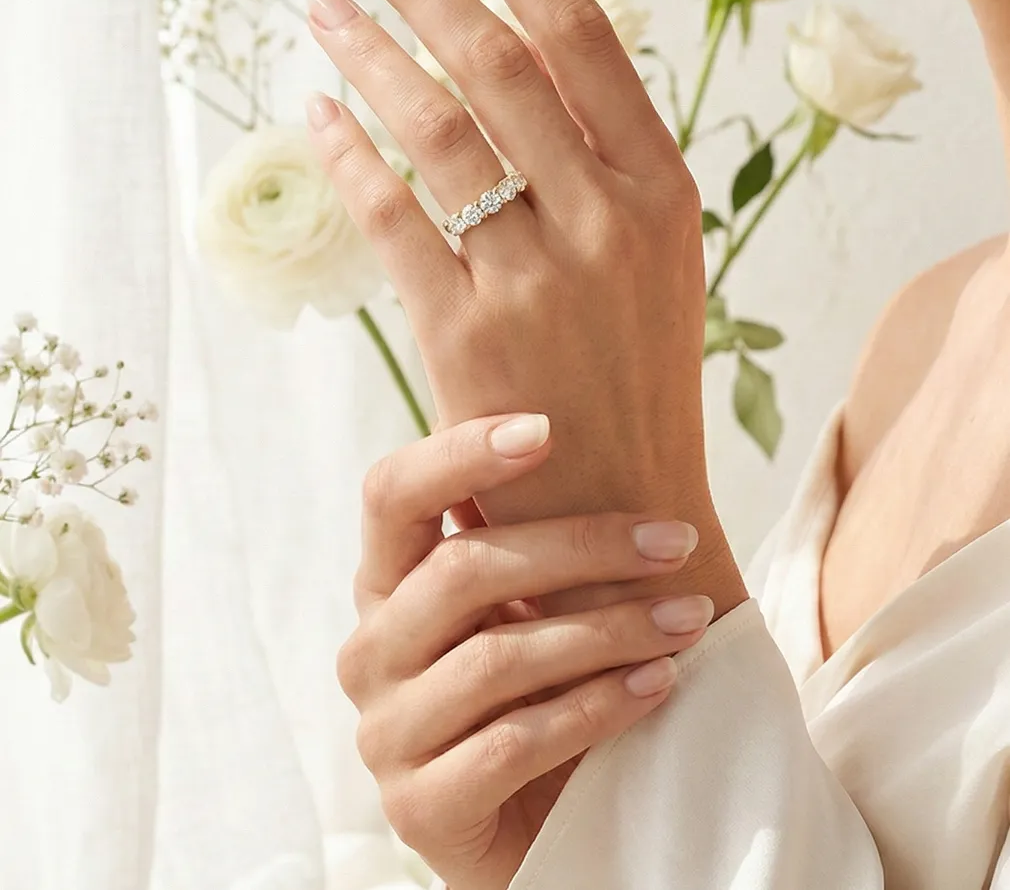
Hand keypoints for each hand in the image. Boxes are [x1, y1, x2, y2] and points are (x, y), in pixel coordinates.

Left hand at [306, 0, 747, 618]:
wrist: (623, 514)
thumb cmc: (634, 377)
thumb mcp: (655, 260)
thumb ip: (606, 165)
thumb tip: (525, 57)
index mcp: (663, 190)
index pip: (585, 37)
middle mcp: (607, 220)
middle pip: (501, 63)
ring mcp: (537, 279)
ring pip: (440, 132)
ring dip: (373, 56)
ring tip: (324, 6)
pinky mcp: (468, 336)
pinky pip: (395, 220)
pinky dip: (349, 160)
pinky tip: (316, 117)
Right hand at [343, 411, 714, 889]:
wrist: (531, 833)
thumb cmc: (535, 692)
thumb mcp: (522, 609)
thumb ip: (531, 545)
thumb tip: (602, 442)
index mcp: (385, 585)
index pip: (391, 494)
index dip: (458, 453)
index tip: (548, 429)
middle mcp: (370, 650)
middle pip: (463, 570)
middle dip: (582, 547)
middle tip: (675, 540)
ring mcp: (386, 732)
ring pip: (497, 657)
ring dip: (609, 630)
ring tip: (687, 618)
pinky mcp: (419, 808)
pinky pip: (515, 743)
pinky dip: (598, 706)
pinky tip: (659, 684)